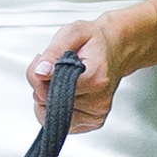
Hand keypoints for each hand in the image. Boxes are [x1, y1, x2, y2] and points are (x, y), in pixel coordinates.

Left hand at [28, 16, 127, 134]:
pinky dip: (56, 109)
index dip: (42, 77)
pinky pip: (61, 123)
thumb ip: (53, 52)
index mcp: (96, 78)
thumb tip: (40, 72)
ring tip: (63, 80)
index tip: (47, 63)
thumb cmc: (94, 42)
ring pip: (52, 115)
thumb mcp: (72, 33)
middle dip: (43, 86)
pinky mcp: (93, 123)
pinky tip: (67, 93)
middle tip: (55, 69)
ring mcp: (97, 114)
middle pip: (51, 103)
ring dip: (48, 98)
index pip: (55, 89)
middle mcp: (99, 100)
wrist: (115, 48)